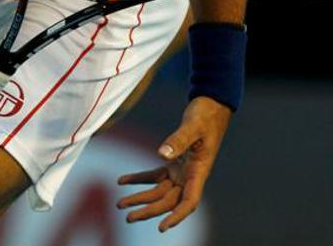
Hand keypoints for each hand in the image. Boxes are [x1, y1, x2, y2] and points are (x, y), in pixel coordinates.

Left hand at [117, 96, 231, 231]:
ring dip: (141, 197)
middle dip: (149, 210)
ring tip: (121, 204)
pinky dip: (139, 179)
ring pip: (159, 191)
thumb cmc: (205, 116)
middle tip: (128, 216)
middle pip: (168, 200)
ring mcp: (182, 170)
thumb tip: (161, 154)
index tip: (162, 227)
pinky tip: (123, 180)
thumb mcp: (192, 126)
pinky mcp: (175, 162)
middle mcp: (190, 176)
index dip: (176, 216)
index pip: (189, 202)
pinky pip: (155, 176)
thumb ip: (178, 140)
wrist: (211, 105)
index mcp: (198, 172)